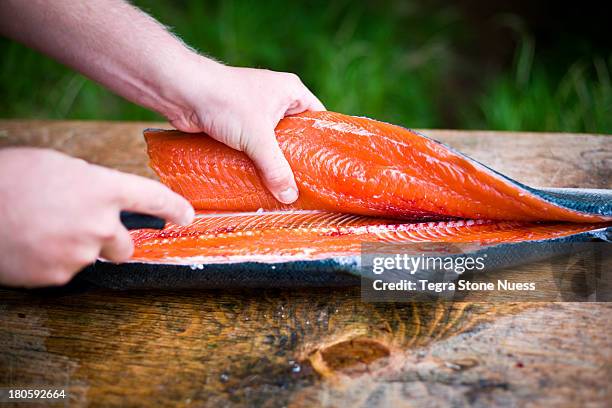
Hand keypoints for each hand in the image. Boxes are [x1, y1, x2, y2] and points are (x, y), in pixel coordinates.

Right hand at [0, 148, 193, 286]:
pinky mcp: (59, 276)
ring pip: (94, 258)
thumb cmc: (10, 179)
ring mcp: (80, 253)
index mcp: (102, 188)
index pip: (154, 199)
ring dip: (78, 249)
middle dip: (112, 241)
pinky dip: (54, 261)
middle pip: (126, 245)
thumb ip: (92, 183)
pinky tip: (34, 244)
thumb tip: (103, 196)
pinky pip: (67, 270)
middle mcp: (99, 224)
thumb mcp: (58, 166)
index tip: (186, 216)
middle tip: (83, 228)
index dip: (175, 208)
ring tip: (46, 230)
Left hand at [168, 62, 325, 203]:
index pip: (318, 118)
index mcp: (291, 91)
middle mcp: (275, 99)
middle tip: (306, 185)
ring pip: (272, 144)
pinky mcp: (236, 125)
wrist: (182, 92)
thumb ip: (276, 168)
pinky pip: (252, 148)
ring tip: (284, 188)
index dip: (323, 141)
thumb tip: (290, 197)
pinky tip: (259, 182)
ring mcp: (254, 112)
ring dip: (273, 163)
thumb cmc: (225, 102)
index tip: (328, 166)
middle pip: (295, 135)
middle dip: (297, 159)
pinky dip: (254, 163)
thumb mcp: (258, 138)